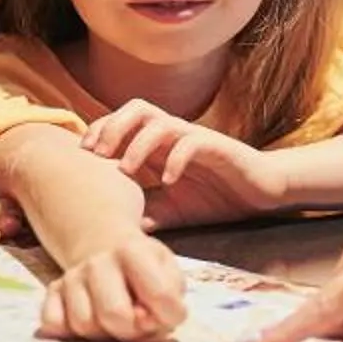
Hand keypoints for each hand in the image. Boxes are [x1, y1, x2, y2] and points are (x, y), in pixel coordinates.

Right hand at [36, 230, 188, 341]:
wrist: (104, 247)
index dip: (169, 315)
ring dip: (102, 332)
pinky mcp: (52, 292)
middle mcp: (97, 262)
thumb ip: (169, 296)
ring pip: (83, 324)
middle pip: (114, 314)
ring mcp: (71, 277)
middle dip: (132, 330)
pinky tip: (88, 320)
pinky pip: (53, 324)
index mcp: (131, 250)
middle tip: (137, 323)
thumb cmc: (144, 268)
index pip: (159, 295)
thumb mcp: (168, 271)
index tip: (167, 314)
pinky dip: (69, 332)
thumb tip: (145, 320)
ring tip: (113, 321)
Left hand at [81, 99, 285, 227]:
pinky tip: (168, 182)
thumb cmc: (215, 198)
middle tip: (98, 155)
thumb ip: (144, 213)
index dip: (98, 132)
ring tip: (127, 169)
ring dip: (138, 143)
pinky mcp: (217, 147)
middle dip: (112, 126)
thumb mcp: (171, 211)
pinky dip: (175, 158)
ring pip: (160, 121)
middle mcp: (172, 136)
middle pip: (136, 108)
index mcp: (158, 145)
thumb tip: (110, 232)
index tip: (82, 157)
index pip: (121, 123)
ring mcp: (194, 139)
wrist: (260, 194)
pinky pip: (192, 142)